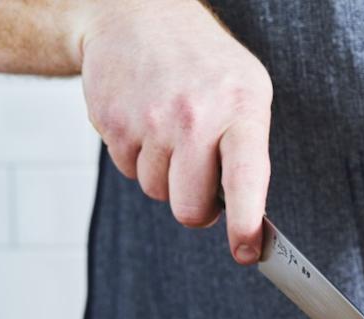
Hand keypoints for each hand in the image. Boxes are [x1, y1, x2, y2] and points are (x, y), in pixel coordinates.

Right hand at [79, 0, 272, 263]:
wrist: (138, 16)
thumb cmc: (205, 64)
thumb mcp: (248, 93)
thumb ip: (250, 151)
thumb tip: (249, 215)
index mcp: (240, 110)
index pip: (245, 180)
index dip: (246, 224)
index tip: (245, 252)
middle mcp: (194, 117)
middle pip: (190, 208)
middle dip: (196, 208)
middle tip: (200, 184)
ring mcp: (150, 121)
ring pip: (157, 193)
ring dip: (166, 177)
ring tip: (172, 134)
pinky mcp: (113, 123)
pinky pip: (129, 172)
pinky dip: (140, 159)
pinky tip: (148, 124)